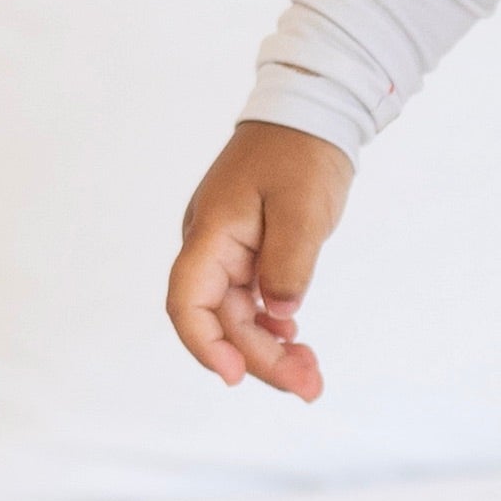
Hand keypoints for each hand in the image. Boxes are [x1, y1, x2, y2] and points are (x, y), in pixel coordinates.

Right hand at [166, 120, 353, 400]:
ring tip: (310, 376)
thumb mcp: (303, 207)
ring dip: (269, 349)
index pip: (188, 302)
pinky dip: (272, 325)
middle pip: (220, 321)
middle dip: (258, 359)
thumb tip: (280, 313)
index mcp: (212, 233)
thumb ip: (290, 261)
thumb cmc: (302, 153)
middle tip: (309, 387)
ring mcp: (230, 251)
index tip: (234, 377)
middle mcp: (212, 247)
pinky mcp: (251, 252)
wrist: (313, 113)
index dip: (205, 346)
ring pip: (238, 316)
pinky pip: (251, 301)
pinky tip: (295, 340)